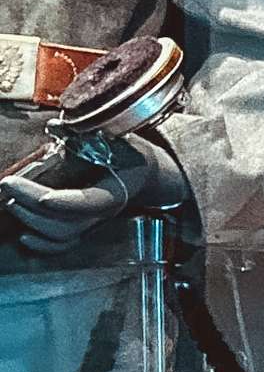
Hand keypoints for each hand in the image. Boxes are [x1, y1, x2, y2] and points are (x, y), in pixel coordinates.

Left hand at [1, 138, 189, 254]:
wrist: (142, 171)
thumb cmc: (127, 152)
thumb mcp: (117, 136)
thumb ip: (88, 132)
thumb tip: (54, 125)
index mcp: (118, 188)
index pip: (93, 202)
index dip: (67, 203)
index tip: (42, 196)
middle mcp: (105, 211)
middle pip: (68, 221)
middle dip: (32, 204)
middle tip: (9, 184)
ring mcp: (94, 222)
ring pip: (62, 236)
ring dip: (32, 221)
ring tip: (12, 201)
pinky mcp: (83, 228)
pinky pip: (63, 246)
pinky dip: (42, 246)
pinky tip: (24, 236)